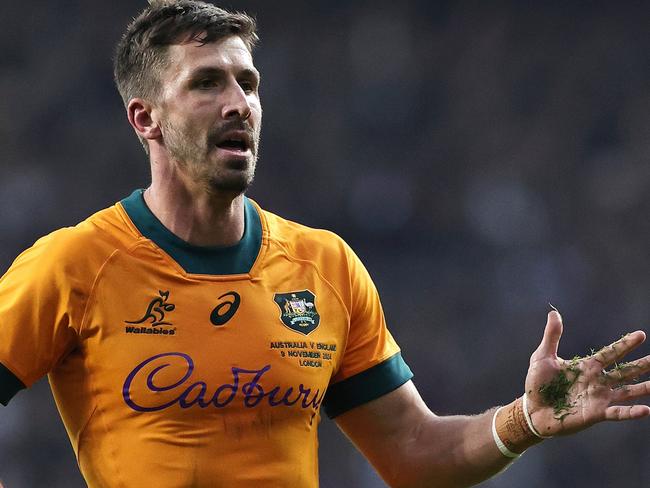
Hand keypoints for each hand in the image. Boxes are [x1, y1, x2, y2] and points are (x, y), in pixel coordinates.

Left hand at [525, 311, 649, 437]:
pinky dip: (631, 412)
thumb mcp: (543, 356)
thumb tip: (553, 313)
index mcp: (586, 366)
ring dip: (643, 388)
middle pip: (624, 371)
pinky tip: (646, 410)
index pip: (610, 352)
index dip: (625, 344)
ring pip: (627, 391)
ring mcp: (598, 398)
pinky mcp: (595, 413)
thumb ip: (552, 336)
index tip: (641, 335)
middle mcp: (597, 381)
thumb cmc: (537, 384)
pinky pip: (617, 412)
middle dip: (641, 365)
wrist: (531, 410)